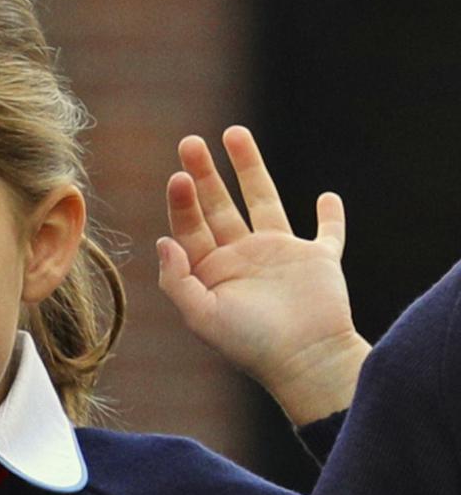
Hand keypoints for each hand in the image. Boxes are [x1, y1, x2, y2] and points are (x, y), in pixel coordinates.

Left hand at [157, 126, 369, 424]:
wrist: (303, 362)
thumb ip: (177, 280)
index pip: (190, 226)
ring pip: (263, 202)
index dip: (182, 201)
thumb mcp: (202, 316)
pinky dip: (331, 216)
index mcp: (211, 272)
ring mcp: (280, 257)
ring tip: (235, 133)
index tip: (178, 176)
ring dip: (250, 169)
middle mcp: (241, 259)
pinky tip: (327, 196)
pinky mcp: (318, 261)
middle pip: (218, 205)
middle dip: (204, 174)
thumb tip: (162, 240)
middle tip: (190, 142)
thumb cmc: (248, 344)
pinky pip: (328, 233)